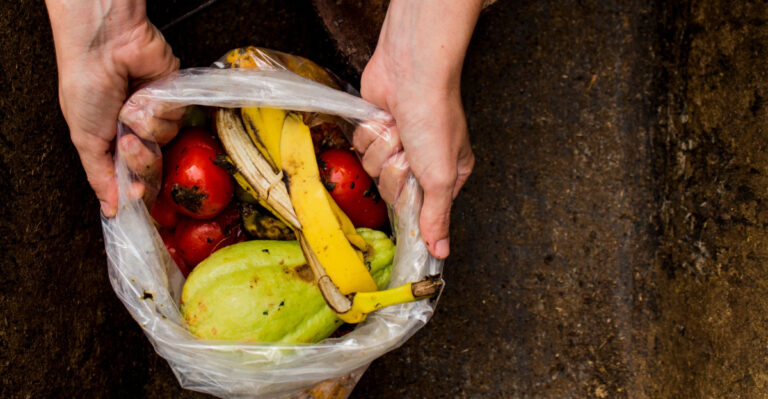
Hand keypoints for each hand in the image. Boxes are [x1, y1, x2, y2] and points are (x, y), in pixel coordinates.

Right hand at [46, 0, 179, 216]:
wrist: (105, 48)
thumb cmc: (87, 86)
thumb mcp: (85, 139)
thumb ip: (100, 177)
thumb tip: (110, 208)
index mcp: (113, 144)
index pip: (135, 178)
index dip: (138, 189)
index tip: (135, 195)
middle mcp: (138, 133)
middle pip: (155, 165)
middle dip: (140, 156)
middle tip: (125, 139)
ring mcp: (158, 116)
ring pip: (166, 141)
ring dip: (146, 126)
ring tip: (129, 107)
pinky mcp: (175, 99)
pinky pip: (176, 118)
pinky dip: (157, 108)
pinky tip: (143, 93)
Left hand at [358, 0, 480, 258]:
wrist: (410, 72)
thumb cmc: (434, 117)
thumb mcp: (441, 176)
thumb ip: (437, 217)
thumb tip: (441, 252)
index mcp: (447, 175)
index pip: (418, 208)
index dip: (409, 198)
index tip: (412, 184)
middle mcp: (421, 162)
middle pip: (391, 189)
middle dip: (395, 168)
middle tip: (408, 149)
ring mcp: (395, 144)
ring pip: (372, 168)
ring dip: (382, 147)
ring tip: (398, 128)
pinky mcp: (375, 128)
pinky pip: (360, 147)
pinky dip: (370, 132)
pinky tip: (384, 116)